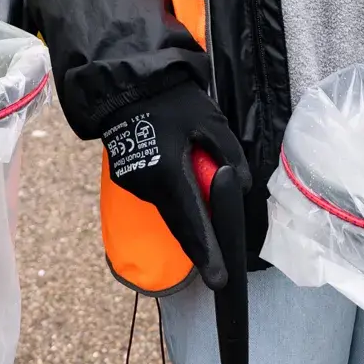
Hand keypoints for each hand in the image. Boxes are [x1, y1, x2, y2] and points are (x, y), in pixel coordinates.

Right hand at [101, 84, 249, 288]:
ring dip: (187, 211)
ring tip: (203, 199)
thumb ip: (229, 155)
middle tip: (215, 266)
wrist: (124, 83)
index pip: (192, 223)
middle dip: (199, 243)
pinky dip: (173, 196)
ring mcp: (134, 183)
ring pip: (169, 208)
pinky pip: (158, 194)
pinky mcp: (128, 177)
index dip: (207, 252)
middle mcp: (148, 186)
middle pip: (179, 224)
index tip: (217, 279)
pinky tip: (182, 182)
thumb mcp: (210, 121)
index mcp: (169, 174)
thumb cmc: (171, 99)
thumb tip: (239, 185)